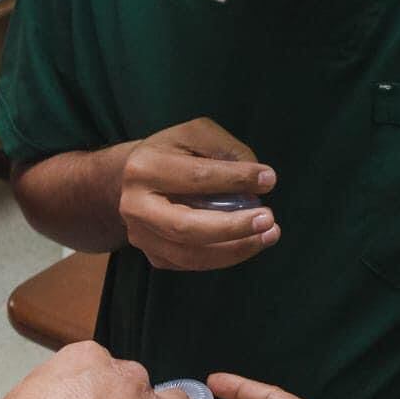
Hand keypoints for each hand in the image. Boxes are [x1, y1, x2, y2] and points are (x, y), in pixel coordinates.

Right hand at [119, 118, 280, 270]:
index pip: (196, 177)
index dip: (235, 179)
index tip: (269, 180)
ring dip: (234, 250)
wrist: (130, 179)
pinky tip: (247, 244)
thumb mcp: (196, 134)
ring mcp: (141, 236)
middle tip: (269, 220)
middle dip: (233, 227)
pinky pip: (191, 264)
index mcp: (144, 168)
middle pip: (186, 226)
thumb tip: (259, 181)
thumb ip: (227, 150)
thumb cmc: (172, 152)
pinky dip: (223, 257)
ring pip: (190, 255)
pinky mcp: (152, 255)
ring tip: (267, 236)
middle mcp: (135, 206)